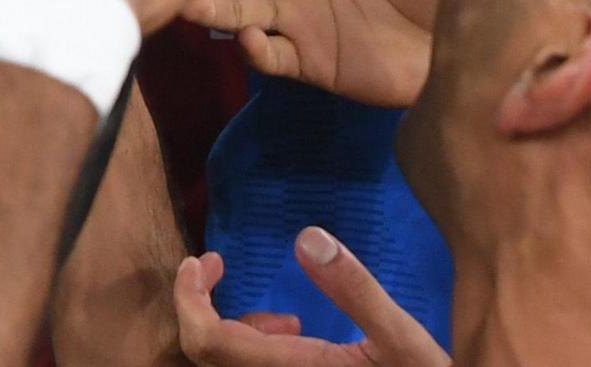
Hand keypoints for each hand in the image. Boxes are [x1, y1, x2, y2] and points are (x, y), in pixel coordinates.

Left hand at [172, 234, 450, 366]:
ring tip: (284, 317)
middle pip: (205, 352)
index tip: (204, 259)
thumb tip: (308, 237)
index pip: (206, 341)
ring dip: (231, 329)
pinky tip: (295, 336)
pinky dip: (252, 346)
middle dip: (203, 305)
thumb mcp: (401, 338)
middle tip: (219, 267)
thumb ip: (354, 289)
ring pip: (223, 364)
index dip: (189, 298)